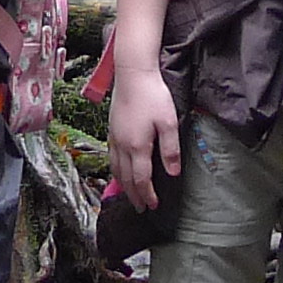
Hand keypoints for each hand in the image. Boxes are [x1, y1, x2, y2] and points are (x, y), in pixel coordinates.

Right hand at [108, 63, 181, 213]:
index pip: (141, 179)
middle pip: (125, 178)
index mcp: (137, 146)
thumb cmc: (153, 96)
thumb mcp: (168, 122)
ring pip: (115, 169)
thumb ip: (170, 149)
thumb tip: (172, 174)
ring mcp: (114, 137)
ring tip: (129, 195)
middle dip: (133, 196)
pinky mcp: (111, 129)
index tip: (153, 206)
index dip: (147, 195)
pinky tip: (119, 170)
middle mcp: (122, 146)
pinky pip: (111, 157)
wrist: (132, 73)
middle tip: (140, 209)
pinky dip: (115, 170)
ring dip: (122, 185)